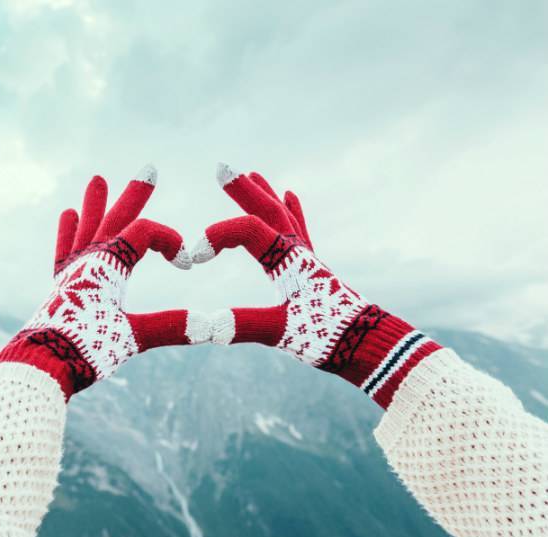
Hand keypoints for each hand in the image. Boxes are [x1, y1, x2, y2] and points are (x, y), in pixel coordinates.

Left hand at [0, 165, 209, 398]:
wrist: (43, 360)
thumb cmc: (88, 346)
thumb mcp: (133, 337)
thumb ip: (170, 327)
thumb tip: (210, 327)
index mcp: (109, 264)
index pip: (145, 234)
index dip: (170, 242)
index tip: (185, 264)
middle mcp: (89, 259)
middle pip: (117, 219)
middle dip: (135, 196)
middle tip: (149, 171)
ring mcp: (72, 269)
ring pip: (87, 228)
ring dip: (96, 204)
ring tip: (96, 181)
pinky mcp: (60, 283)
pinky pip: (65, 248)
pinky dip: (68, 231)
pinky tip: (68, 215)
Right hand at [193, 163, 440, 408]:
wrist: (368, 344)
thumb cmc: (327, 337)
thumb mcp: (281, 333)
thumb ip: (245, 325)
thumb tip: (207, 327)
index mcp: (288, 262)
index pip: (249, 231)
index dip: (217, 238)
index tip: (194, 258)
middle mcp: (298, 253)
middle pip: (268, 210)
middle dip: (243, 190)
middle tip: (221, 168)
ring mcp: (307, 259)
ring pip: (284, 216)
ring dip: (265, 195)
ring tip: (253, 174)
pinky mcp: (313, 268)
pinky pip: (300, 230)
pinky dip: (292, 210)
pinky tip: (292, 197)